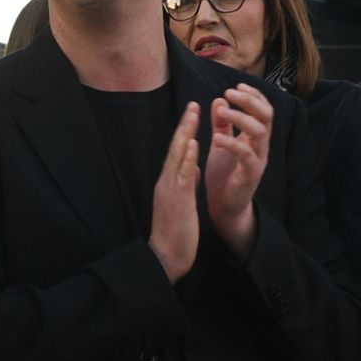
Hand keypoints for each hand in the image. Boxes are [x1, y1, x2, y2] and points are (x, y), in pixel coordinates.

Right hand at [147, 101, 204, 282]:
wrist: (165, 257)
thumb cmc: (175, 232)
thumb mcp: (182, 202)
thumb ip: (187, 183)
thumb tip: (194, 166)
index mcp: (169, 183)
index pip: (177, 152)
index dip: (185, 133)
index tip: (193, 114)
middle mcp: (167, 182)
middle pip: (175, 148)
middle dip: (185, 125)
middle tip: (193, 103)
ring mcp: (170, 189)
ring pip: (177, 156)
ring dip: (185, 133)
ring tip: (193, 113)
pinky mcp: (176, 199)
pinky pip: (182, 175)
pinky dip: (186, 157)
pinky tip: (192, 143)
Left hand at [202, 85, 274, 251]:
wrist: (225, 207)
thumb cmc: (224, 175)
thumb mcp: (221, 143)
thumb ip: (221, 123)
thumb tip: (219, 100)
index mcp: (256, 137)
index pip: (264, 109)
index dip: (253, 95)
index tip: (236, 85)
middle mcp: (261, 146)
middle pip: (267, 115)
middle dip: (249, 100)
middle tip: (230, 92)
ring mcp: (258, 160)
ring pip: (260, 132)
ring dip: (240, 117)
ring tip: (222, 111)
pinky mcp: (250, 175)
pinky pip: (246, 154)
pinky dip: (231, 143)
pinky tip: (216, 138)